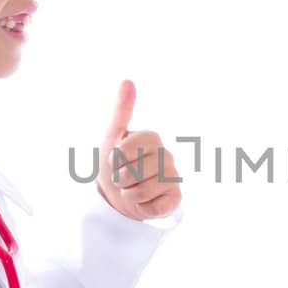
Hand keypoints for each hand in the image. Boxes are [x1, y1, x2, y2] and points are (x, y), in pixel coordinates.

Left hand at [97, 79, 181, 222]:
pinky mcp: (176, 199)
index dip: (114, 160)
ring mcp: (173, 177)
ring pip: (143, 191)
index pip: (126, 149)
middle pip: (134, 172)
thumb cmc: (115, 163)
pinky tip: (144, 201)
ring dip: (129, 195)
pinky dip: (143, 208)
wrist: (119, 196)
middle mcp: (166, 155)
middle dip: (120, 179)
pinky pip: (155, 207)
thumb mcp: (112, 136)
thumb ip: (121, 110)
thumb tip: (127, 80)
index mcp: (152, 138)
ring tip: (131, 190)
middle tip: (122, 178)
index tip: (114, 161)